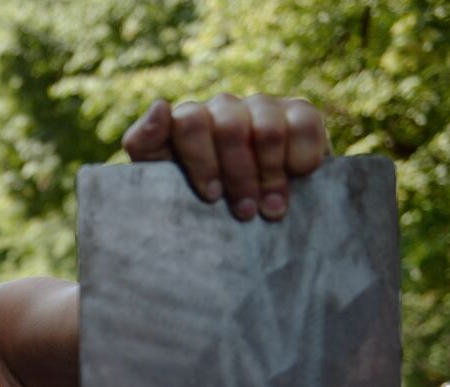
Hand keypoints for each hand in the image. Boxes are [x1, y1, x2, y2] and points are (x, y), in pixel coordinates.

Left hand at [122, 94, 328, 220]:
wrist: (253, 217)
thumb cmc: (197, 202)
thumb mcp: (159, 180)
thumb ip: (145, 144)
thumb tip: (160, 106)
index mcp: (187, 121)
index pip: (190, 122)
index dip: (202, 161)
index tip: (211, 197)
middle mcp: (223, 108)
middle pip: (230, 128)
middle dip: (238, 177)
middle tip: (244, 213)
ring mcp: (262, 107)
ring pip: (267, 130)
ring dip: (269, 175)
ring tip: (270, 210)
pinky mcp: (299, 113)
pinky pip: (303, 125)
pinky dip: (301, 159)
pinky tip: (296, 181)